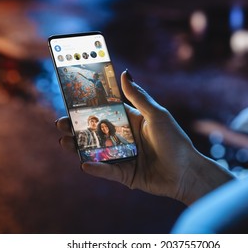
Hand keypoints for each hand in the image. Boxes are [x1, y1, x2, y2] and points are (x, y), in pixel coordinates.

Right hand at [57, 70, 233, 204]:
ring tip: (64, 141)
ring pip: (96, 151)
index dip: (88, 108)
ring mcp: (123, 157)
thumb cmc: (175, 140)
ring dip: (79, 147)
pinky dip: (97, 168)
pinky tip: (84, 164)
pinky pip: (108, 171)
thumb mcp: (156, 115)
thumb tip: (124, 72)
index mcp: (131, 121)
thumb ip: (138, 97)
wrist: (187, 172)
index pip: (105, 112)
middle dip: (77, 128)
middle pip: (95, 131)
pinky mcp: (125, 175)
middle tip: (60, 124)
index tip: (70, 102)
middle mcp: (124, 138)